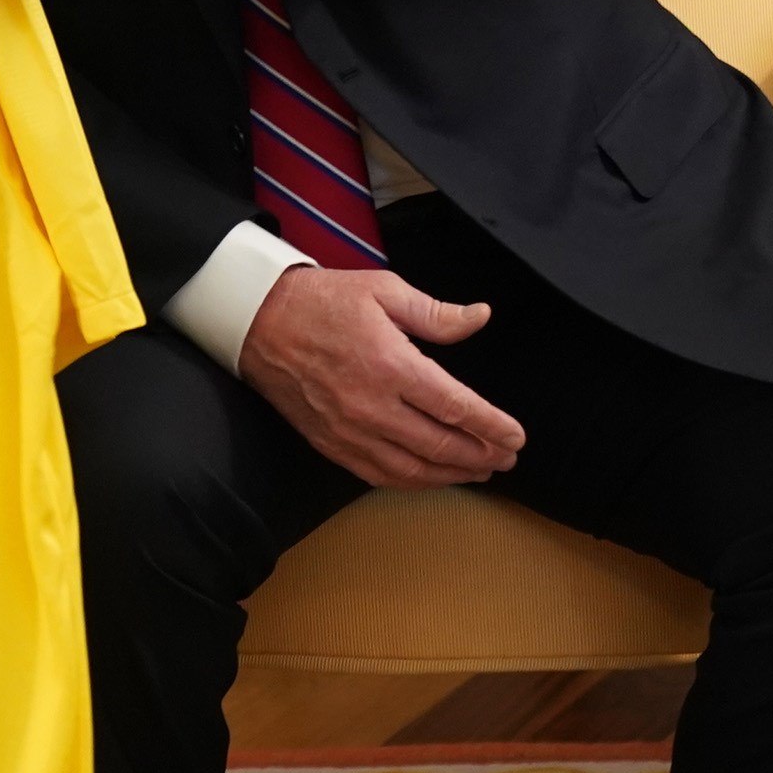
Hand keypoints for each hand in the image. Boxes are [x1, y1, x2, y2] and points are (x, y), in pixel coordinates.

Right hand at [236, 264, 525, 489]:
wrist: (256, 321)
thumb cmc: (319, 301)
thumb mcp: (382, 291)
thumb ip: (435, 313)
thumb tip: (479, 317)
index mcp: (390, 365)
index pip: (456, 407)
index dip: (492, 426)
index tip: (516, 435)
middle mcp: (372, 405)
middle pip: (442, 445)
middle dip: (483, 455)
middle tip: (507, 457)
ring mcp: (349, 430)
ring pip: (414, 469)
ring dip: (453, 474)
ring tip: (480, 470)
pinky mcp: (330, 443)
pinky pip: (379, 475)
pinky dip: (413, 482)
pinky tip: (432, 476)